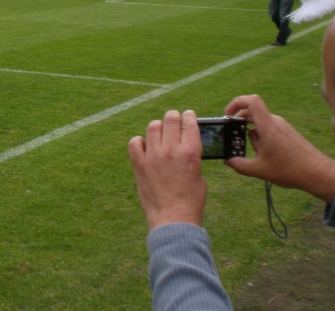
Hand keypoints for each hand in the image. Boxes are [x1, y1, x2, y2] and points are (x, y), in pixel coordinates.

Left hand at [128, 110, 206, 231]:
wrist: (173, 219)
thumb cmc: (191, 201)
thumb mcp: (200, 175)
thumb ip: (192, 158)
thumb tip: (186, 147)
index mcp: (191, 152)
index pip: (189, 124)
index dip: (189, 117)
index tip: (188, 115)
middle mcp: (171, 150)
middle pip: (170, 120)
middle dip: (173, 116)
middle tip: (173, 117)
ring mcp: (153, 156)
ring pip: (152, 128)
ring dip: (157, 126)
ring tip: (159, 130)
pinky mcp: (139, 165)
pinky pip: (134, 143)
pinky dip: (138, 141)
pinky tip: (143, 145)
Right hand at [223, 95, 334, 202]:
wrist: (319, 174)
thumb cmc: (289, 170)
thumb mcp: (259, 170)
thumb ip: (239, 164)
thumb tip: (227, 160)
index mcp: (268, 126)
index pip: (251, 101)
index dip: (236, 102)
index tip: (228, 115)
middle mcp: (275, 122)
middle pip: (252, 114)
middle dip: (240, 126)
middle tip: (235, 140)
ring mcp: (282, 127)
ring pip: (260, 125)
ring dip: (253, 137)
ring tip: (257, 156)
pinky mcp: (287, 133)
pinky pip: (269, 130)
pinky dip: (262, 139)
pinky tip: (266, 157)